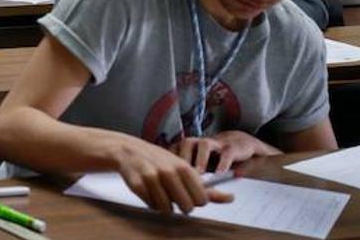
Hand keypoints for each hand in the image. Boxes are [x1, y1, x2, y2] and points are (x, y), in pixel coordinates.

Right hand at [111, 138, 233, 213]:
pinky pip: (151, 206)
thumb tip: (231, 198)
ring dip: (164, 205)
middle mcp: (169, 171)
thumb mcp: (184, 169)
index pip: (201, 200)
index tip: (188, 194)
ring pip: (168, 209)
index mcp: (184, 167)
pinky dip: (151, 203)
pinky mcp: (137, 184)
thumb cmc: (160, 161)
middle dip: (180, 205)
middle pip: (186, 207)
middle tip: (173, 194)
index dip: (195, 200)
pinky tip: (149, 191)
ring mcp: (152, 177)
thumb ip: (207, 187)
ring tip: (160, 192)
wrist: (128, 150)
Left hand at [174, 131, 280, 173]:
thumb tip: (170, 193)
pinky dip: (223, 163)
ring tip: (199, 174)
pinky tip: (220, 175)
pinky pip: (226, 153)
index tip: (165, 174)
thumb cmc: (213, 159)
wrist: (239, 145)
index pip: (174, 149)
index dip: (168, 160)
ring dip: (201, 158)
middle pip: (186, 143)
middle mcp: (200, 143)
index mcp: (188, 146)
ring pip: (205, 144)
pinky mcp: (232, 148)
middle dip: (182, 157)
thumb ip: (185, 176)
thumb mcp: (198, 167)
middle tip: (179, 174)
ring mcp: (216, 144)